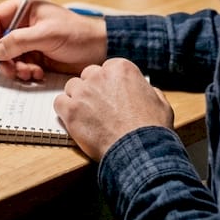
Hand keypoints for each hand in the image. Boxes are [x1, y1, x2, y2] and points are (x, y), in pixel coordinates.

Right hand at [0, 0, 106, 80]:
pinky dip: (25, 72)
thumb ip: (20, 41)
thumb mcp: (47, 34)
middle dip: (3, 58)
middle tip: (12, 70)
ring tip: (30, 72)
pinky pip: (19, 65)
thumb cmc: (79, 34)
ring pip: (7, 57)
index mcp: (24, 9)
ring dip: (15, 68)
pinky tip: (38, 73)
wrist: (99, 50)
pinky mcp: (35, 55)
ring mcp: (28, 40)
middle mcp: (23, 24)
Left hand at [55, 58, 173, 159]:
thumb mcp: (160, 102)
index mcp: (121, 68)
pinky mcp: (71, 110)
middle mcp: (100, 75)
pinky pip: (59, 103)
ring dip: (78, 99)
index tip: (111, 95)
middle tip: (99, 107)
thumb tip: (146, 90)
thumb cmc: (151, 129)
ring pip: (72, 87)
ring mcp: (83, 92)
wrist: (140, 150)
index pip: (107, 69)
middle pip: (88, 75)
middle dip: (92, 89)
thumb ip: (149, 90)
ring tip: (87, 116)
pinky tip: (75, 120)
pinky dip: (65, 111)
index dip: (108, 84)